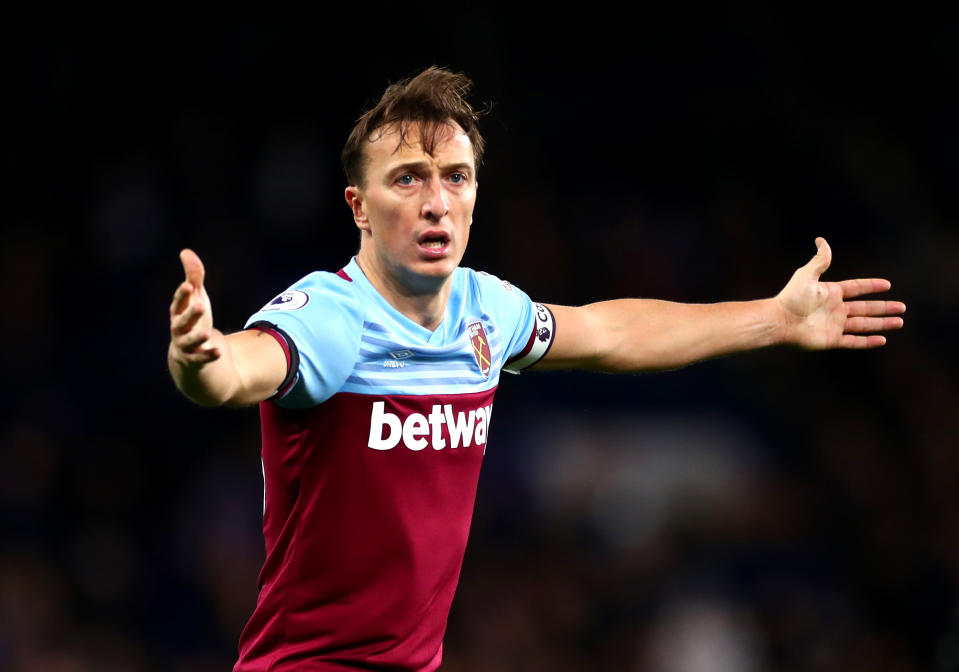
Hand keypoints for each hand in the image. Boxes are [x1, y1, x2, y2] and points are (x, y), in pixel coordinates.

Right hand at [169, 249, 223, 364]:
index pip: (178, 303)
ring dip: (197, 337)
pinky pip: (200, 359)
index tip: (188, 285)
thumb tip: (186, 251)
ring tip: (206, 332)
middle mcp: (178, 329)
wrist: (187, 354)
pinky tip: (218, 352)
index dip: (182, 295)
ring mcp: (185, 345)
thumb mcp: (196, 298)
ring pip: (189, 342)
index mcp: (178, 313)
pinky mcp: (195, 359)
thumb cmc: (192, 320)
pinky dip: (208, 355)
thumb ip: (193, 277)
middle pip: (182, 322)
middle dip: (191, 314)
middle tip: (202, 304)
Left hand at [776, 237, 905, 348]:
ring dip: (881, 324)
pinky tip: (882, 339)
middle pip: (865, 308)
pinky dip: (868, 341)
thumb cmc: (791, 297)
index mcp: (831, 293)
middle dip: (883, 308)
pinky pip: (854, 341)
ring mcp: (834, 325)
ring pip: (863, 325)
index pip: (856, 288)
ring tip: (899, 322)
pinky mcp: (831, 340)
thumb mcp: (807, 275)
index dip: (871, 286)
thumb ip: (820, 260)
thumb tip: (821, 240)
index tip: (887, 285)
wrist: (780, 321)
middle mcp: (835, 309)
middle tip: (902, 307)